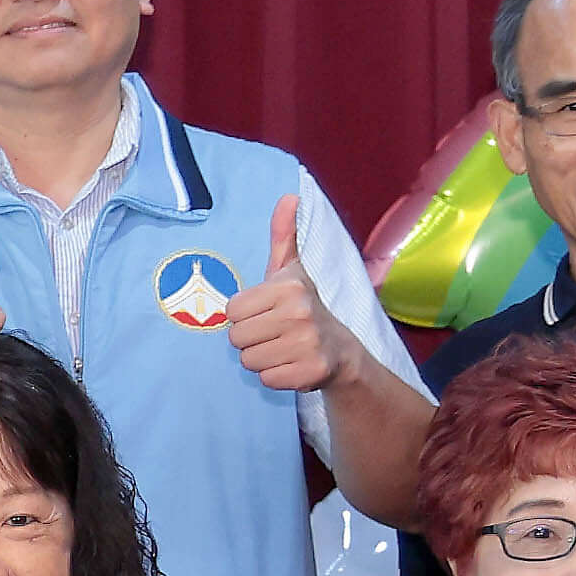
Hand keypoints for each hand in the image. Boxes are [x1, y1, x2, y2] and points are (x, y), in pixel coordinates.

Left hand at [218, 193, 342, 396]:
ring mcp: (307, 343)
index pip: (233, 310)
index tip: (266, 313)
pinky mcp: (310, 372)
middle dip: (251, 339)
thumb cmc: (304, 308)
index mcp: (289, 286)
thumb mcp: (292, 271)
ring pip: (249, 360)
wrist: (342, 352)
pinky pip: (266, 379)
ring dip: (261, 359)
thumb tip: (288, 196)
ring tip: (282, 348)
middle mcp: (300, 312)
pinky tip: (291, 365)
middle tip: (274, 334)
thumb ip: (283, 236)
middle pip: (236, 337)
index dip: (245, 315)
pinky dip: (275, 376)